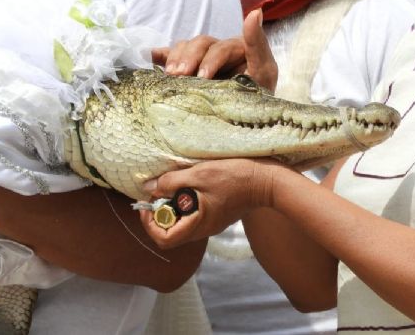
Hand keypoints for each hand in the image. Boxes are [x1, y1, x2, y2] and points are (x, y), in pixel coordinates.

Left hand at [139, 158, 285, 248]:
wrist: (265, 180)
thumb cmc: (233, 177)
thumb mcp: (198, 174)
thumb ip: (171, 182)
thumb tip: (149, 187)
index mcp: (197, 225)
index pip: (163, 240)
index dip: (150, 223)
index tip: (150, 203)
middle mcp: (203, 230)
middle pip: (171, 234)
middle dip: (160, 214)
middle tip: (162, 192)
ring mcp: (212, 225)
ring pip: (182, 224)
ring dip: (173, 208)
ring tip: (176, 186)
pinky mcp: (217, 216)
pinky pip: (194, 217)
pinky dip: (186, 205)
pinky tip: (191, 186)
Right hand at [151, 9, 278, 91]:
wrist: (248, 118)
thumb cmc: (258, 96)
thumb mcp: (264, 71)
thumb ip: (258, 45)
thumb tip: (255, 13)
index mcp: (236, 47)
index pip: (220, 47)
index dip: (210, 60)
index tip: (202, 77)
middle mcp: (218, 48)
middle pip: (199, 44)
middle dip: (189, 60)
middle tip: (180, 78)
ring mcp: (201, 58)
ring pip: (184, 47)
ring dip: (175, 60)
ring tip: (169, 77)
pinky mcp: (188, 68)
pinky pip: (171, 56)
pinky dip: (159, 55)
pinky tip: (149, 57)